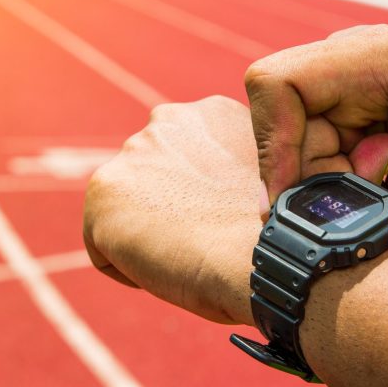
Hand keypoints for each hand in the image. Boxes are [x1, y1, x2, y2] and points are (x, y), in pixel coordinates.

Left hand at [83, 96, 259, 324]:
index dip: (199, 197)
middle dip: (167, 207)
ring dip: (147, 234)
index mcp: (209, 114)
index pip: (183, 157)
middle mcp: (165, 122)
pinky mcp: (103, 195)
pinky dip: (129, 268)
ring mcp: (130, 156)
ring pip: (126, 210)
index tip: (218, 222)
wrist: (275, 249)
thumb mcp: (269, 178)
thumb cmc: (284, 228)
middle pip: (150, 178)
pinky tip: (169, 272)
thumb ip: (235, 170)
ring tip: (186, 259)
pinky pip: (104, 247)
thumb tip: (222, 195)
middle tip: (200, 243)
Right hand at [245, 24, 387, 259]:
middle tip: (383, 200)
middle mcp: (351, 61)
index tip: (300, 201)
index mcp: (374, 56)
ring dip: (344, 184)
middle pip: (285, 126)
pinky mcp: (352, 108)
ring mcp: (349, 84)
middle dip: (322, 178)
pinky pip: (323, 154)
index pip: (278, 84)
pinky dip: (355, 182)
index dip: (274, 143)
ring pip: (302, 146)